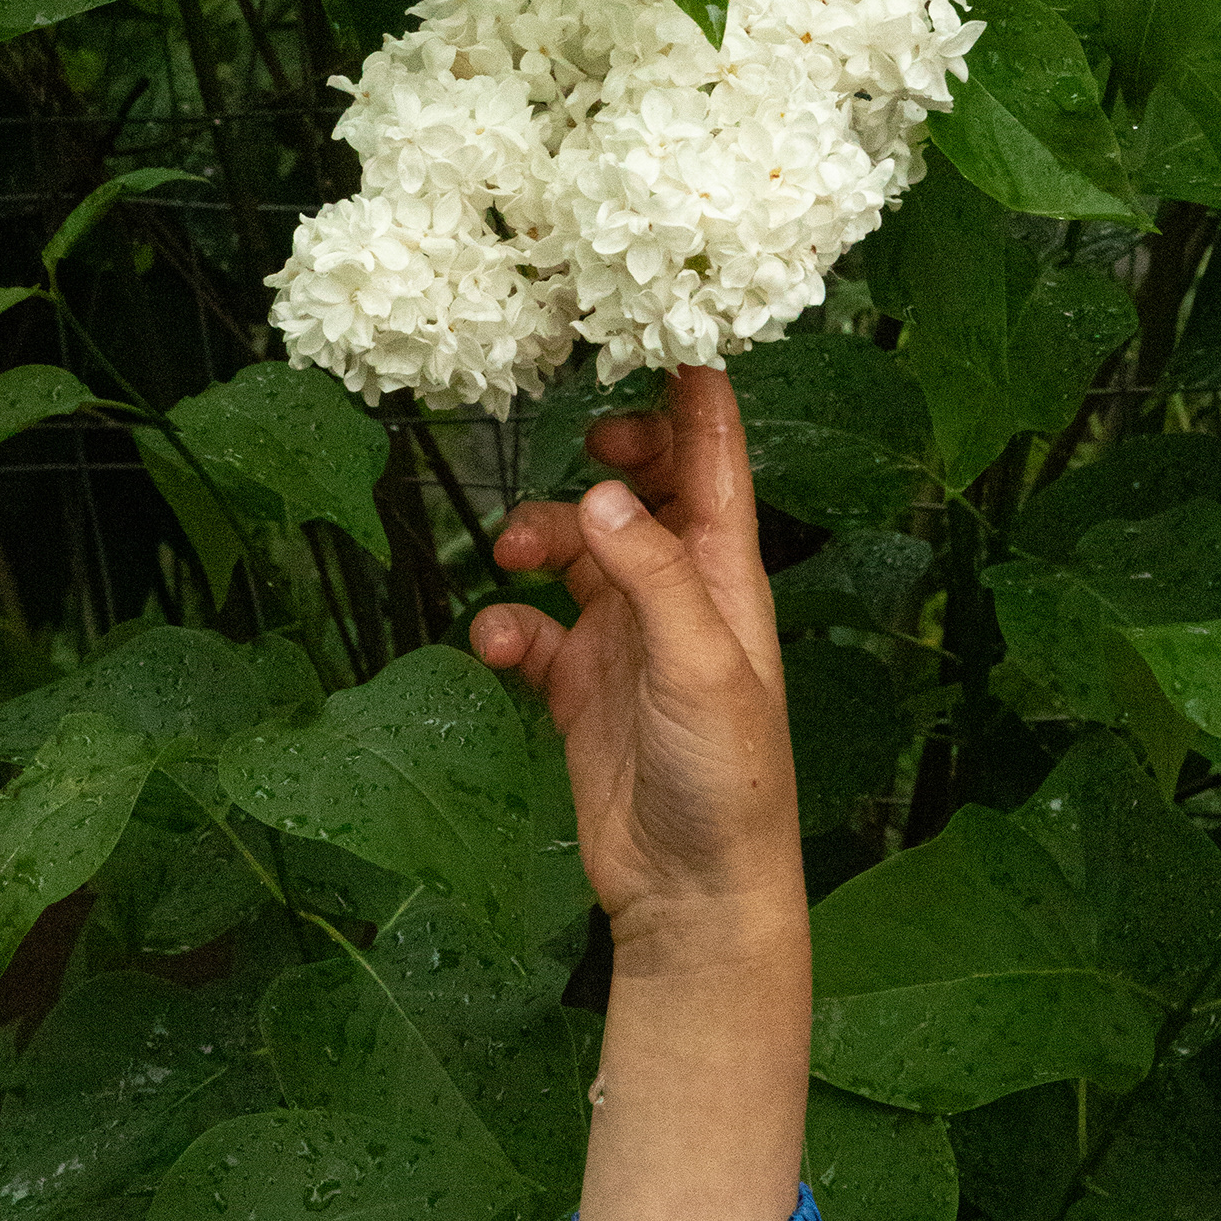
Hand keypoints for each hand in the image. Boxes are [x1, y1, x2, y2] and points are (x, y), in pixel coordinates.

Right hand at [470, 366, 804, 952]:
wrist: (693, 894)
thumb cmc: (727, 777)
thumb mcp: (700, 665)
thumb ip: (650, 574)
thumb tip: (596, 491)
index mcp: (726, 574)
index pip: (715, 458)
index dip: (693, 391)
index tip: (661, 326)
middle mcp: (676, 592)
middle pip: (639, 488)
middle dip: (605, 456)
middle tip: (579, 440)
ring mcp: (624, 637)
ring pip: (573, 549)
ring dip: (539, 536)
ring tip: (513, 549)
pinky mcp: (577, 687)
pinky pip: (530, 629)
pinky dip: (505, 624)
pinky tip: (493, 643)